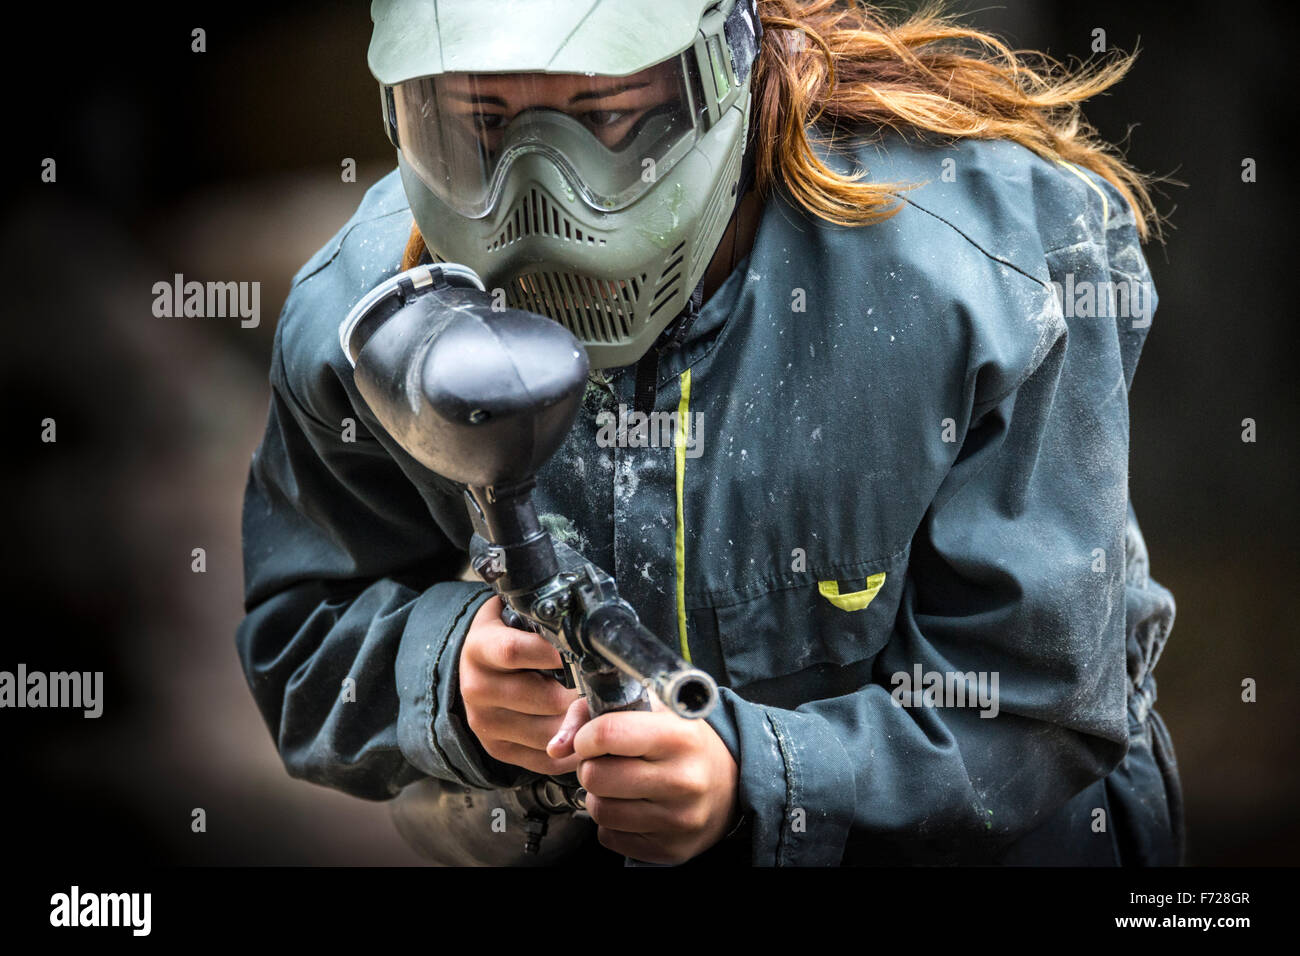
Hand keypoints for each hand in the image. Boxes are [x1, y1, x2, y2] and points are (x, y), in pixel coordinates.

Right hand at [459, 596, 588, 775]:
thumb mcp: (516, 614)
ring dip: (581, 725)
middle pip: (543, 698)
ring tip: (601, 710)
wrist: (477, 666)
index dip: (554, 653)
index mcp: (480, 648)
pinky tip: (585, 734)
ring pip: (548, 733)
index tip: (585, 653)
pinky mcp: (497, 749)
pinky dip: (572, 753)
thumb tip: (586, 620)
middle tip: (607, 687)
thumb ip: (542, 617)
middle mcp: (477, 688)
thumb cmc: (510, 635)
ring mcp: (486, 723)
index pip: (514, 651)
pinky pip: (544, 760)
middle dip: (580, 694)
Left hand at [549, 696, 740, 864]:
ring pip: (599, 810)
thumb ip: (592, 714)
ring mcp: (678, 819)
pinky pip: (609, 837)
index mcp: (680, 736)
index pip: (607, 734)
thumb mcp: (650, 710)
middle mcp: (683, 779)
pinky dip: (613, 822)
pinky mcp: (669, 849)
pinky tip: (633, 806)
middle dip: (592, 767)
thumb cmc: (682, 741)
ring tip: (621, 784)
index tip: (592, 738)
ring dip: (600, 796)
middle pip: (596, 776)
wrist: (730, 783)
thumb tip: (555, 748)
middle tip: (609, 762)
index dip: (587, 736)